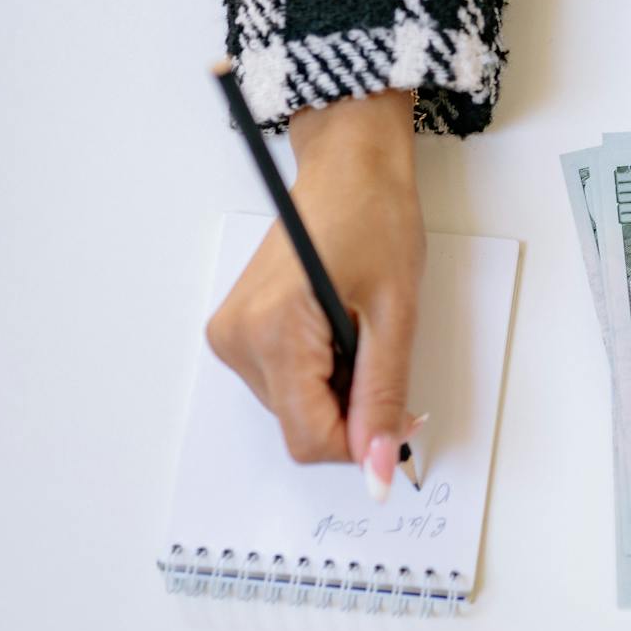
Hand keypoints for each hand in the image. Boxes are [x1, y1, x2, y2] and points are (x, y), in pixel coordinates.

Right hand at [206, 90, 425, 499]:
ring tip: (358, 329)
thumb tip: (377, 463)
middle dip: (352, 408)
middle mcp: (237, 339)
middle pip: (300, 426)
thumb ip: (384, 397)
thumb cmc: (374, 219)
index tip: (399, 422)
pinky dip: (319, 371)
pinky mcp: (238, 329)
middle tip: (382, 351)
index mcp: (272, 333)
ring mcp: (231, 335)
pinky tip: (337, 328)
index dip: (359, 444)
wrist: (348, 168)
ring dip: (336, 387)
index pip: (308, 439)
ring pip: (293, 407)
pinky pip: (284, 381)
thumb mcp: (396, 316)